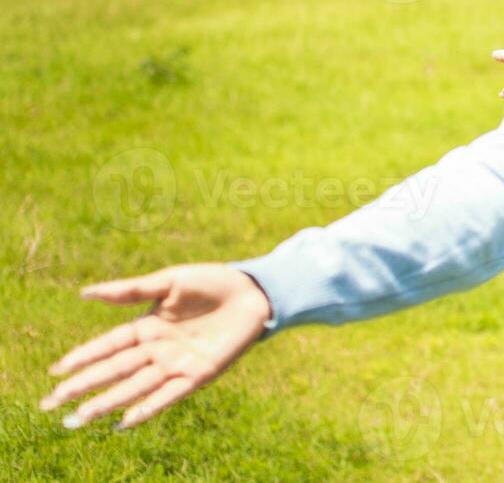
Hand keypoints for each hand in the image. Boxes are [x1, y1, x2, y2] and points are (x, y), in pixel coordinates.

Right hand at [40, 264, 272, 429]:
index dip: (82, 357)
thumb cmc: (212, 282)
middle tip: (49, 403)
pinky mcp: (198, 373)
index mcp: (147, 326)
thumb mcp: (169, 281)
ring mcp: (176, 363)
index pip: (107, 345)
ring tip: (78, 419)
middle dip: (82, 386)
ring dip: (106, 403)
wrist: (254, 291)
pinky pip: (168, 395)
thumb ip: (130, 290)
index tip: (55, 370)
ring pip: (134, 387)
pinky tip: (125, 421)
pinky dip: (147, 408)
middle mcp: (157, 349)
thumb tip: (84, 293)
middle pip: (113, 371)